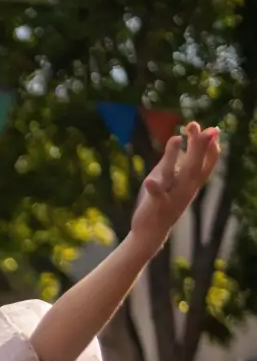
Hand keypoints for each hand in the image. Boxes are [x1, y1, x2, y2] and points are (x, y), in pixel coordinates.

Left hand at [131, 122, 220, 250]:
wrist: (151, 232)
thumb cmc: (161, 201)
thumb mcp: (168, 178)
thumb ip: (173, 159)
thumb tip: (178, 136)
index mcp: (192, 183)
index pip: (208, 163)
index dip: (211, 147)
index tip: (212, 128)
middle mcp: (186, 190)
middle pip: (196, 166)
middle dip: (200, 146)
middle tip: (205, 127)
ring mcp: (172, 198)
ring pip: (177, 177)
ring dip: (177, 157)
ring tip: (176, 138)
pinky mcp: (156, 206)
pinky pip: (157, 197)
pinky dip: (155, 188)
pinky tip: (149, 181)